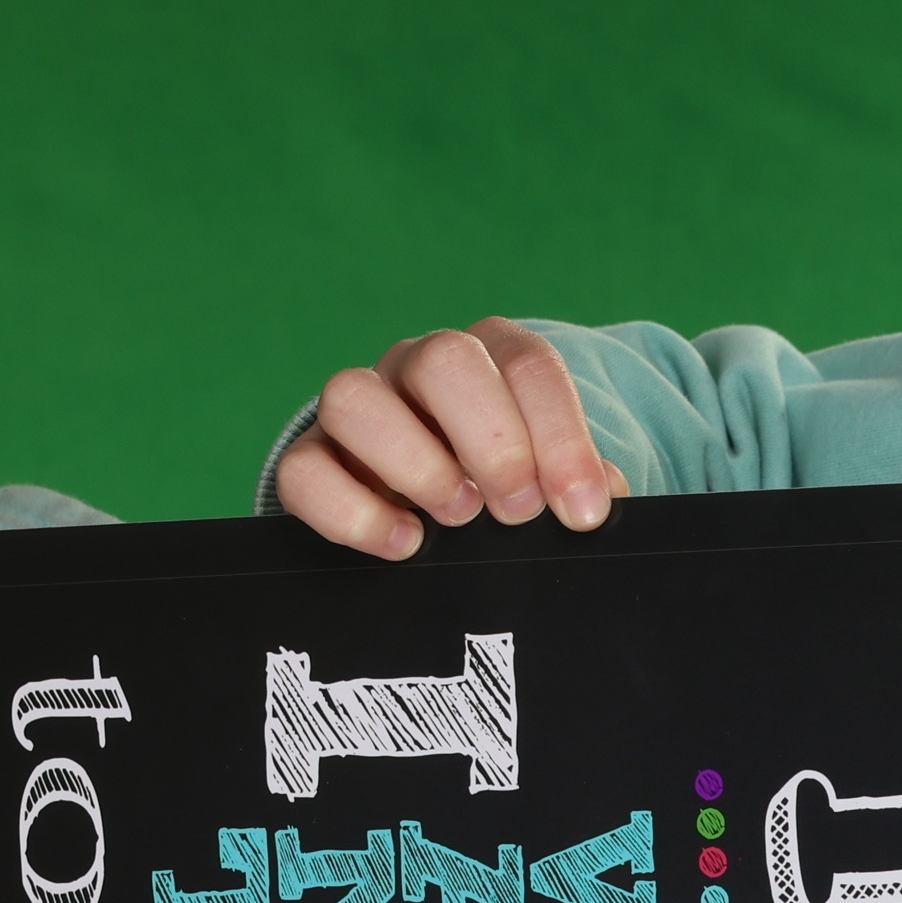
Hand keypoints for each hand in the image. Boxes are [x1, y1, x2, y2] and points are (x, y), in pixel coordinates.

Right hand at [273, 319, 625, 560]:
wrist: (436, 503)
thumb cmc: (509, 484)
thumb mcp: (550, 477)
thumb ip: (575, 482)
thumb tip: (598, 498)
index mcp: (492, 360)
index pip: (529, 367)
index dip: (562, 438)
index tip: (583, 510)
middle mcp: (418, 369)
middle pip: (444, 361)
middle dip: (493, 444)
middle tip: (516, 509)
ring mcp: (362, 409)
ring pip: (351, 397)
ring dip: (416, 466)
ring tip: (458, 517)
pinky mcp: (312, 459)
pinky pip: (303, 471)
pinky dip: (353, 513)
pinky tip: (405, 542)